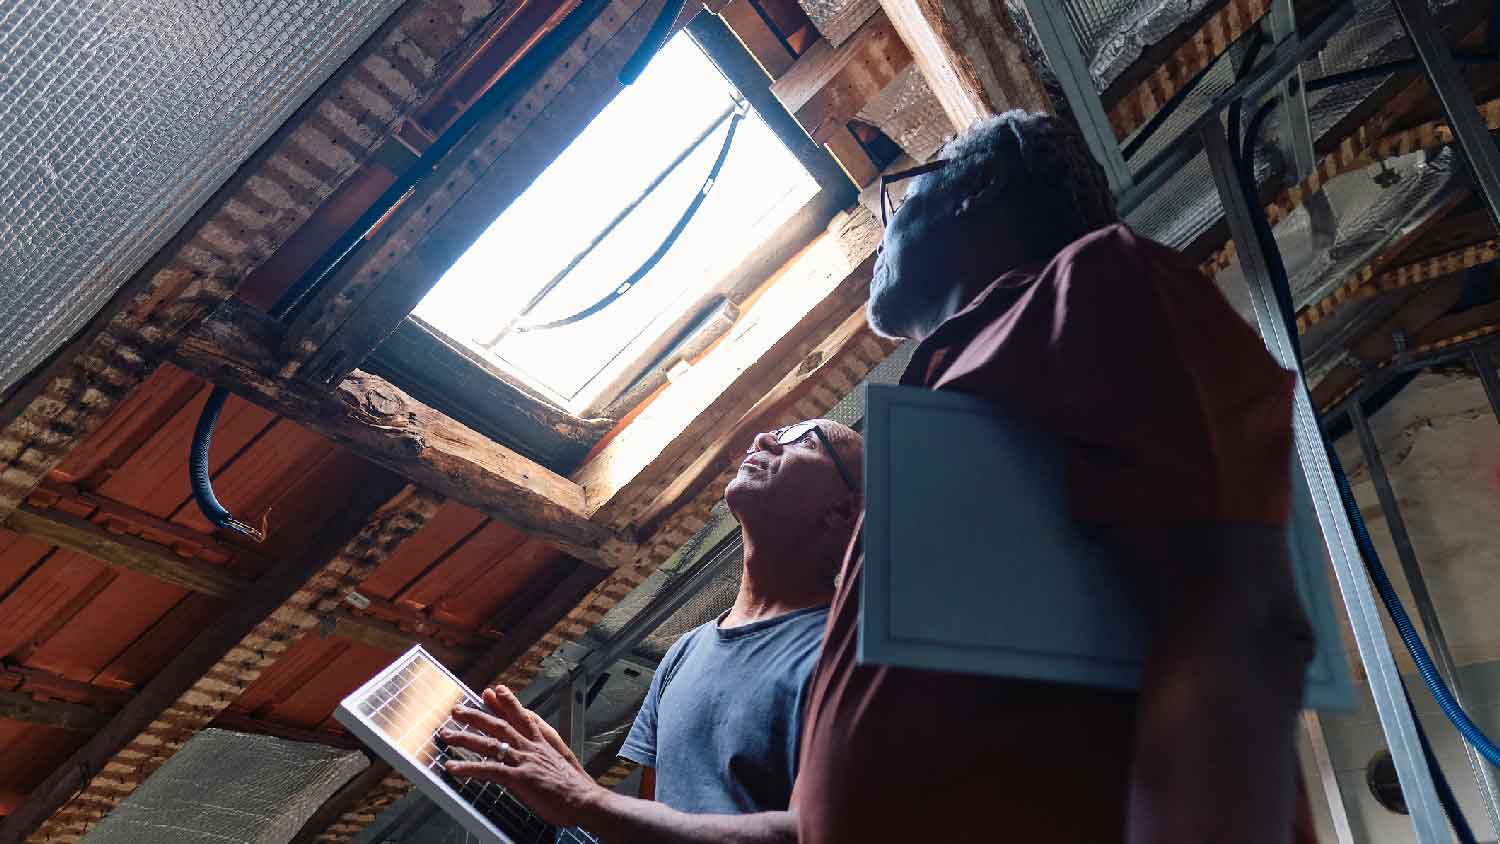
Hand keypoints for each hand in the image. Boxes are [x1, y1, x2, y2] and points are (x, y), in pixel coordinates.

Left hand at [440, 685, 604, 827]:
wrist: (585, 799)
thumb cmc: (574, 788)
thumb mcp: (559, 765)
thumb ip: (542, 758)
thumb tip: (530, 760)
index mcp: (542, 743)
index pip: (521, 716)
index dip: (506, 702)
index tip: (494, 690)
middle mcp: (531, 747)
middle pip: (500, 725)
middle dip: (476, 715)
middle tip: (457, 709)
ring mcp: (524, 760)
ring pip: (490, 743)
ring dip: (465, 738)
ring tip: (446, 734)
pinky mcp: (519, 778)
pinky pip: (489, 771)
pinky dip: (468, 769)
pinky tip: (453, 768)